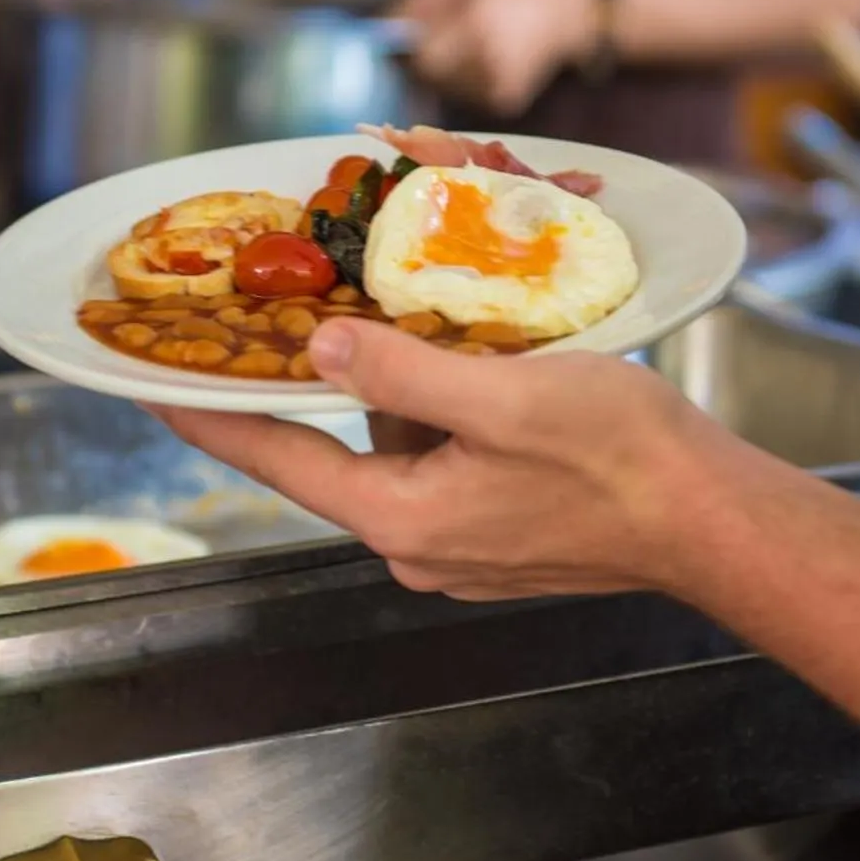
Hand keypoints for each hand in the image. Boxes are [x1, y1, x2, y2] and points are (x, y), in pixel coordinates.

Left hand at [153, 318, 760, 602]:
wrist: (712, 519)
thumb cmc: (620, 458)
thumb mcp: (501, 394)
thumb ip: (400, 370)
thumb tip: (319, 348)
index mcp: (402, 518)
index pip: (276, 460)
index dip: (207, 419)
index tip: (147, 387)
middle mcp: (419, 543)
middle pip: (337, 451)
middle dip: (314, 383)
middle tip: (281, 315)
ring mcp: (462, 545)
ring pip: (397, 448)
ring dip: (394, 388)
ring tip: (399, 316)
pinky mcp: (502, 532)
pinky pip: (444, 460)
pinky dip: (442, 410)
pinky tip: (470, 361)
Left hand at [395, 0, 596, 117]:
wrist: (568, 9)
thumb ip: (416, 1)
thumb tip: (379, 30)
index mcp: (474, 17)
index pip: (420, 53)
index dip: (408, 49)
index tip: (407, 41)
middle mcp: (487, 53)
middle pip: (429, 74)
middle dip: (426, 60)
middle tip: (444, 40)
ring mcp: (499, 80)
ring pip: (444, 87)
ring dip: (448, 69)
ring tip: (476, 43)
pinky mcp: (507, 100)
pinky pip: (466, 95)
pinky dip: (469, 80)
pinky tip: (491, 60)